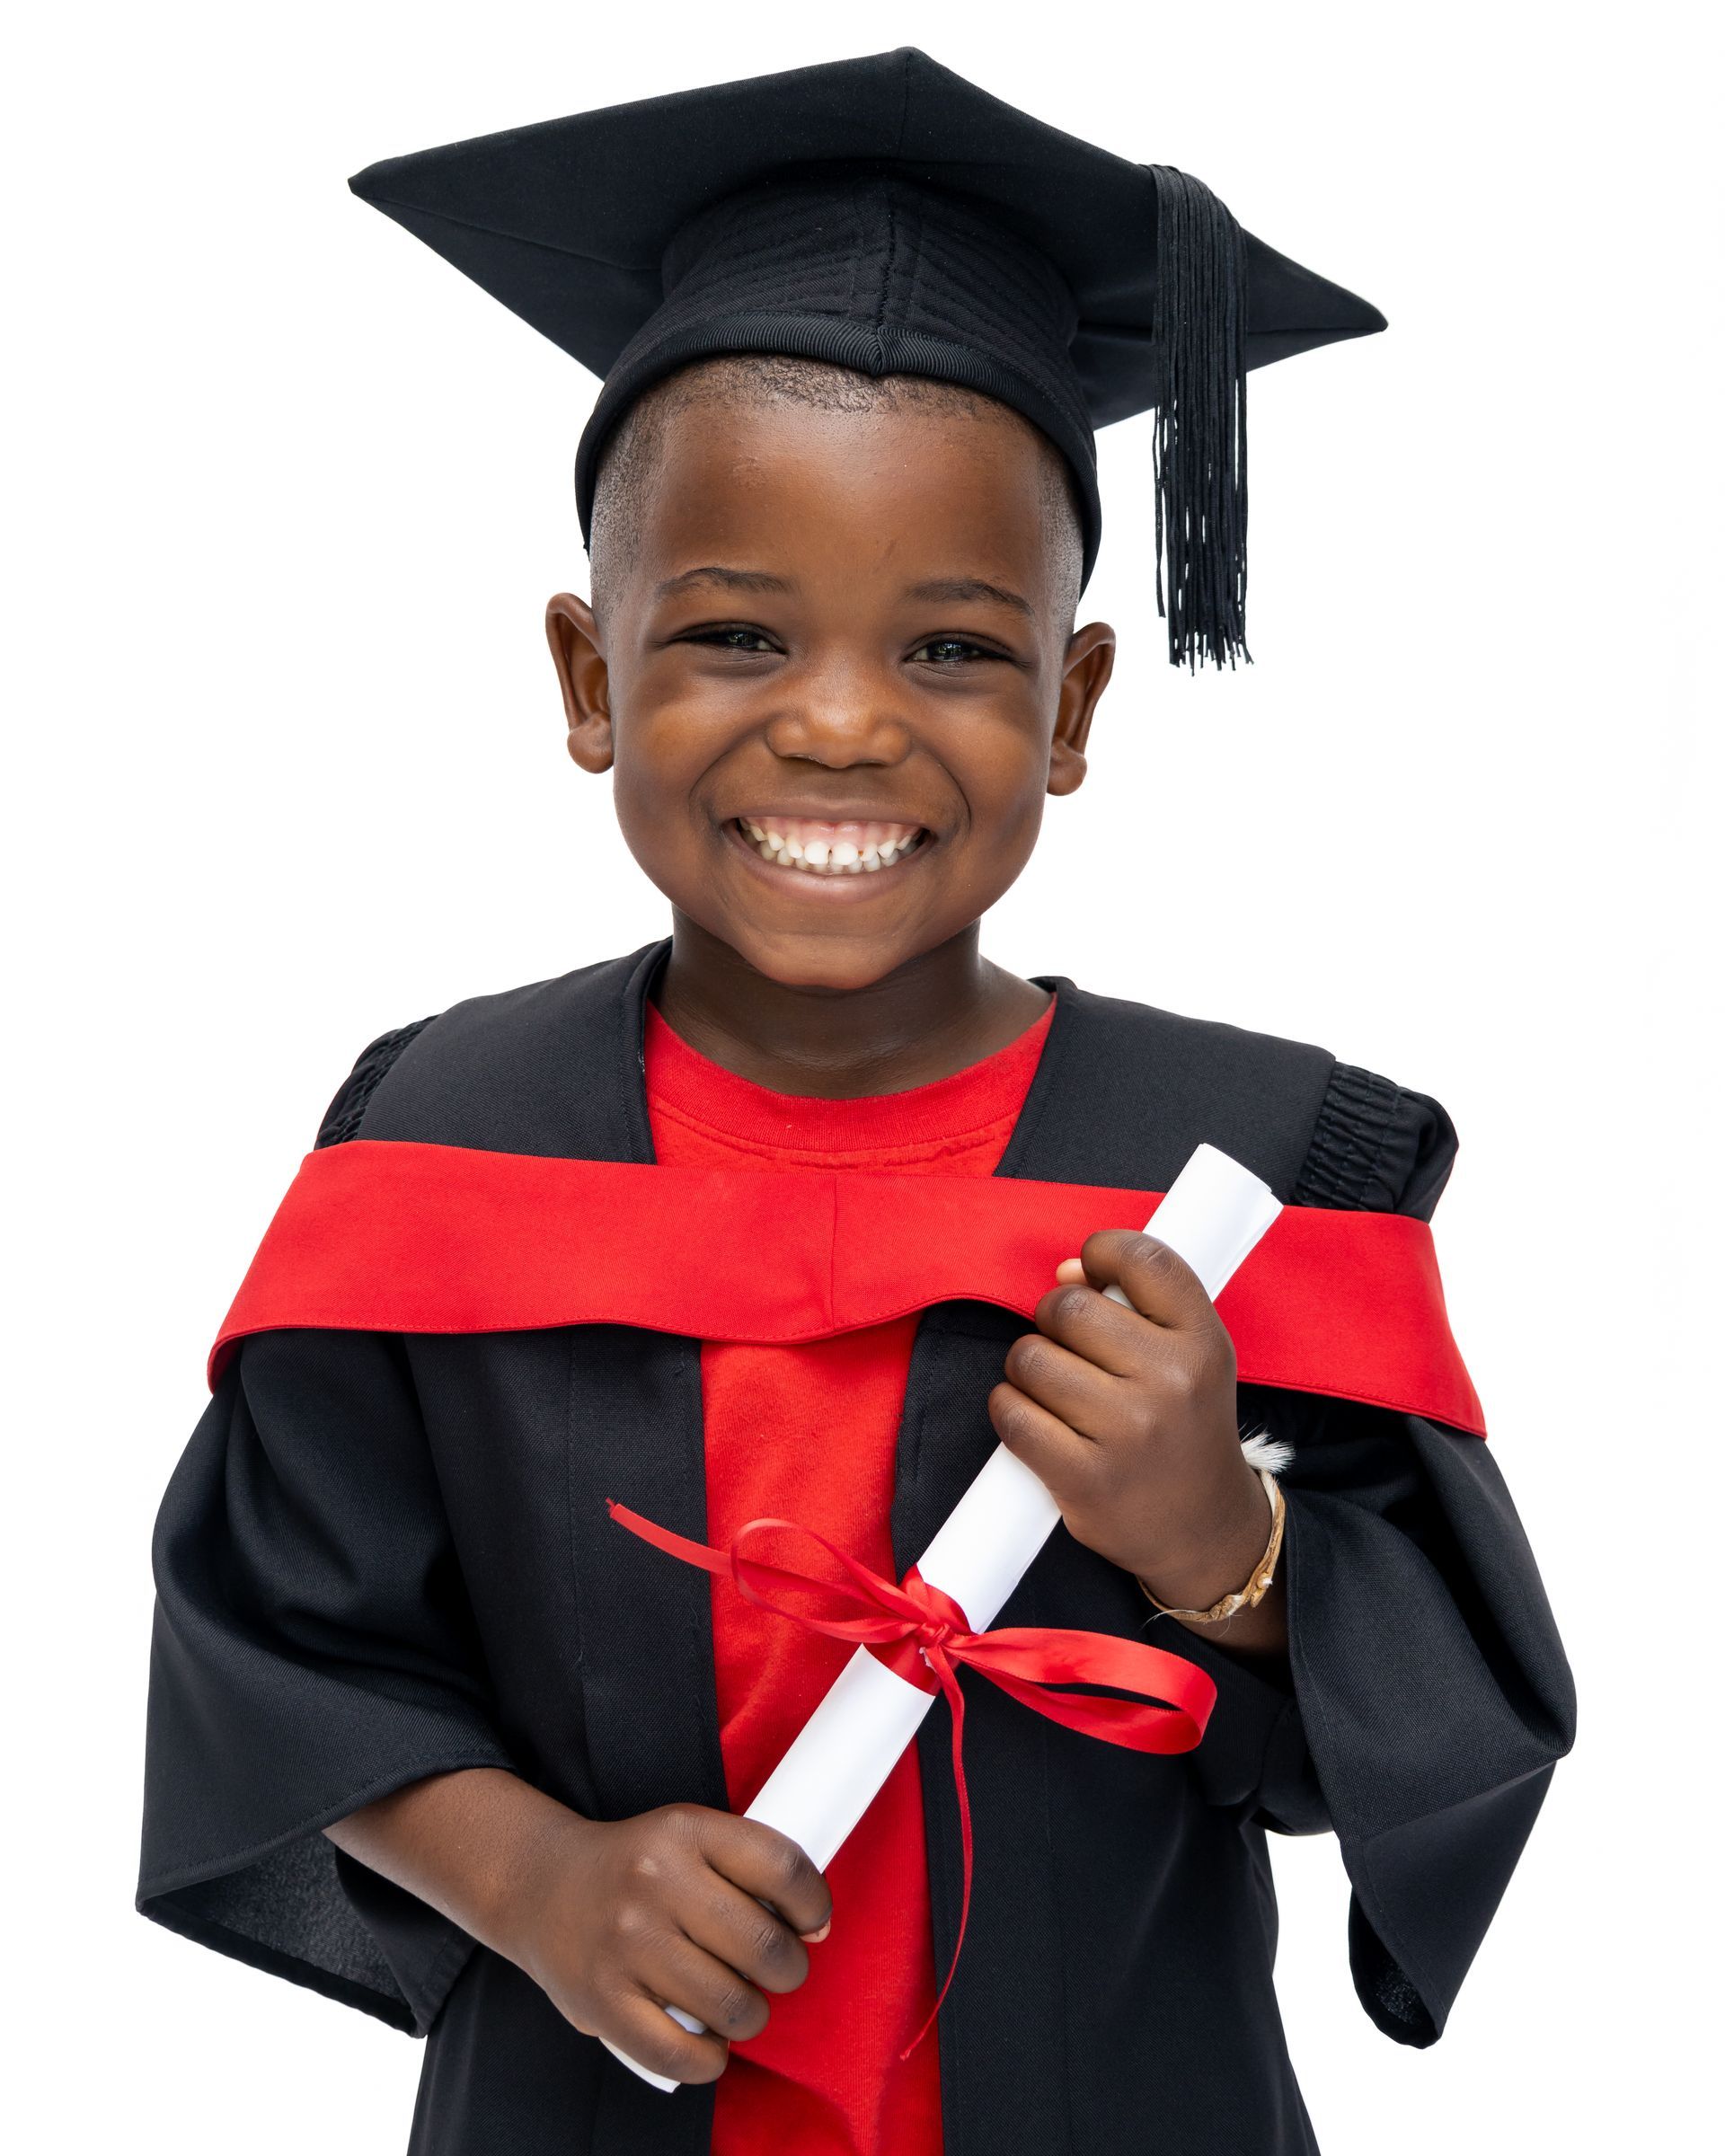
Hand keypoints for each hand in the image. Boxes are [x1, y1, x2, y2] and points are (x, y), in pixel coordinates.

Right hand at [507, 1801, 831, 2083]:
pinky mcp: (603, 2003)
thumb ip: (745, 1867)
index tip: (812, 1923)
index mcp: (685, 1830)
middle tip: (777, 1970)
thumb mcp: (686, 1837)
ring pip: (733, 2006)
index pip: (782, 1867)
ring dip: (751, 2015)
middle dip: (788, 1969)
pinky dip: (710, 2058)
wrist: (540, 1886)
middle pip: (765, 1945)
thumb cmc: (634, 1868)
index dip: (814, 1904)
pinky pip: (683, 2055)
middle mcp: (655, 1883)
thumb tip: (812, 1927)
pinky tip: (708, 2040)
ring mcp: (627, 1945)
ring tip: (738, 2003)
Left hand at [987, 1230, 1269, 1614]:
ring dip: (1028, 1369)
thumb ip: (1139, 1305)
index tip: (1090, 1273)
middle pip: (1066, 1306)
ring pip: (1030, 1357)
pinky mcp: (1085, 1478)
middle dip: (1052, 1321)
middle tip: (1070, 1350)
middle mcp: (1171, 1381)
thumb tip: (1066, 1270)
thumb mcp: (1193, 1358)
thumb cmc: (1185, 1428)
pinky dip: (1011, 1411)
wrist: (1204, 1530)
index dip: (1101, 1252)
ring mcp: (1128, 1431)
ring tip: (1056, 1392)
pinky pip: (1012, 1414)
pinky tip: (1036, 1423)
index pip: (1142, 1258)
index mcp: (1203, 1340)